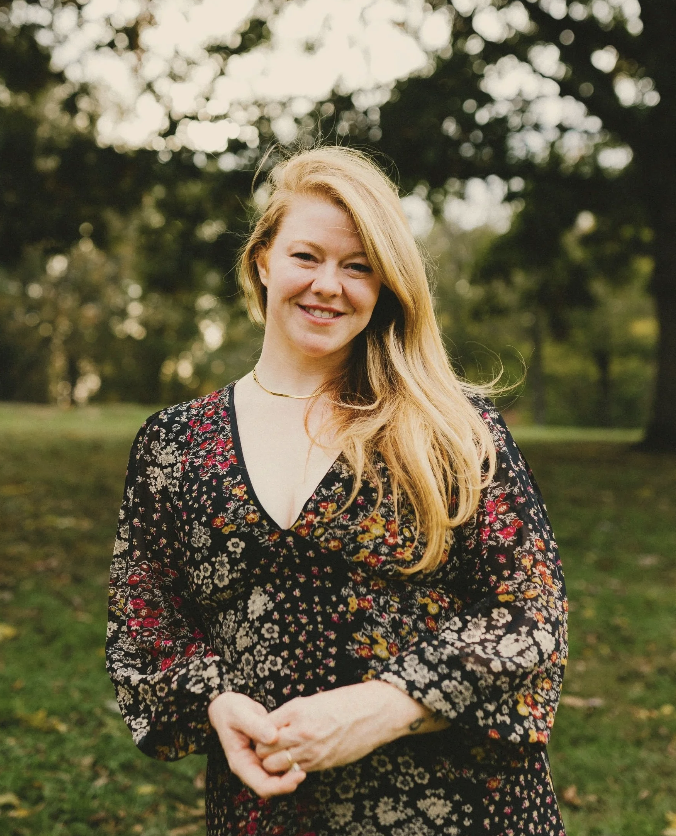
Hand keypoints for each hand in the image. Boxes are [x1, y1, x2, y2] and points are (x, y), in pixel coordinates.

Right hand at [208, 692, 305, 797]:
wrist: (228, 706)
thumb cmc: (230, 710)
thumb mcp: (239, 714)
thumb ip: (255, 725)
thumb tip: (273, 738)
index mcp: (240, 763)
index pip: (261, 785)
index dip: (280, 786)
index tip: (298, 776)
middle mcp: (249, 766)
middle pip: (270, 785)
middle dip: (288, 782)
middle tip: (304, 773)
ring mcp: (257, 760)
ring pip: (276, 776)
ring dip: (290, 773)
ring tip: (306, 764)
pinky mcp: (265, 752)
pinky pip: (278, 763)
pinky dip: (288, 761)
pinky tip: (300, 752)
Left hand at [255, 680, 438, 773]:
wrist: (373, 714)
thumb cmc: (344, 702)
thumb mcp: (312, 700)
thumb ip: (289, 715)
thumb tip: (271, 726)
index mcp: (297, 710)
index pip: (262, 727)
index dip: (259, 730)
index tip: (262, 729)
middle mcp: (301, 732)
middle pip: (263, 750)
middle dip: (262, 748)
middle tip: (268, 744)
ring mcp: (311, 751)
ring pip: (275, 765)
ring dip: (274, 761)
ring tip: (282, 752)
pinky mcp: (321, 764)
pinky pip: (294, 771)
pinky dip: (291, 767)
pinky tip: (298, 757)